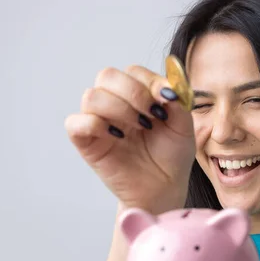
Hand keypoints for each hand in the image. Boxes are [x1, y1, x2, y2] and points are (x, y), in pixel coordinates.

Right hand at [65, 65, 195, 213]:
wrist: (164, 189)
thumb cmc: (172, 157)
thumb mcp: (184, 127)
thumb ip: (179, 103)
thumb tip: (166, 88)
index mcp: (137, 95)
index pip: (133, 72)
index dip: (149, 82)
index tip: (167, 99)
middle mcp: (115, 103)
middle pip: (107, 75)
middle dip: (133, 92)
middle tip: (151, 114)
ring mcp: (99, 121)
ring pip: (91, 96)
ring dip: (118, 108)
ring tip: (138, 127)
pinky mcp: (86, 142)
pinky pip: (75, 123)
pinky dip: (95, 124)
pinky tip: (117, 136)